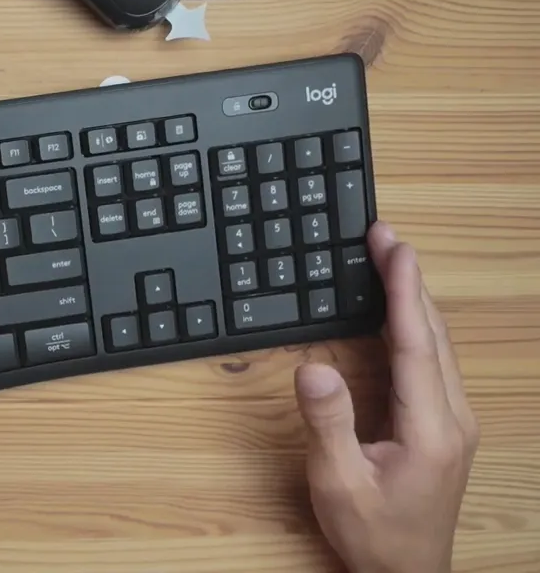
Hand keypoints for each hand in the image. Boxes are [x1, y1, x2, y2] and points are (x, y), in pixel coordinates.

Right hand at [295, 222, 478, 572]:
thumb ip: (328, 423)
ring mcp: (455, 422)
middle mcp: (452, 418)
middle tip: (385, 236)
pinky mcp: (447, 427)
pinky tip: (402, 313)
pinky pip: (435, 362)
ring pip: (438, 346)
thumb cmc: (372, 533)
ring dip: (415, 300)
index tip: (395, 247)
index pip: (414, 344)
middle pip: (432, 335)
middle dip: (409, 281)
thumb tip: (314, 366)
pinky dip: (417, 326)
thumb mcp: (338, 483)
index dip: (403, 291)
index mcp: (429, 428)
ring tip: (392, 261)